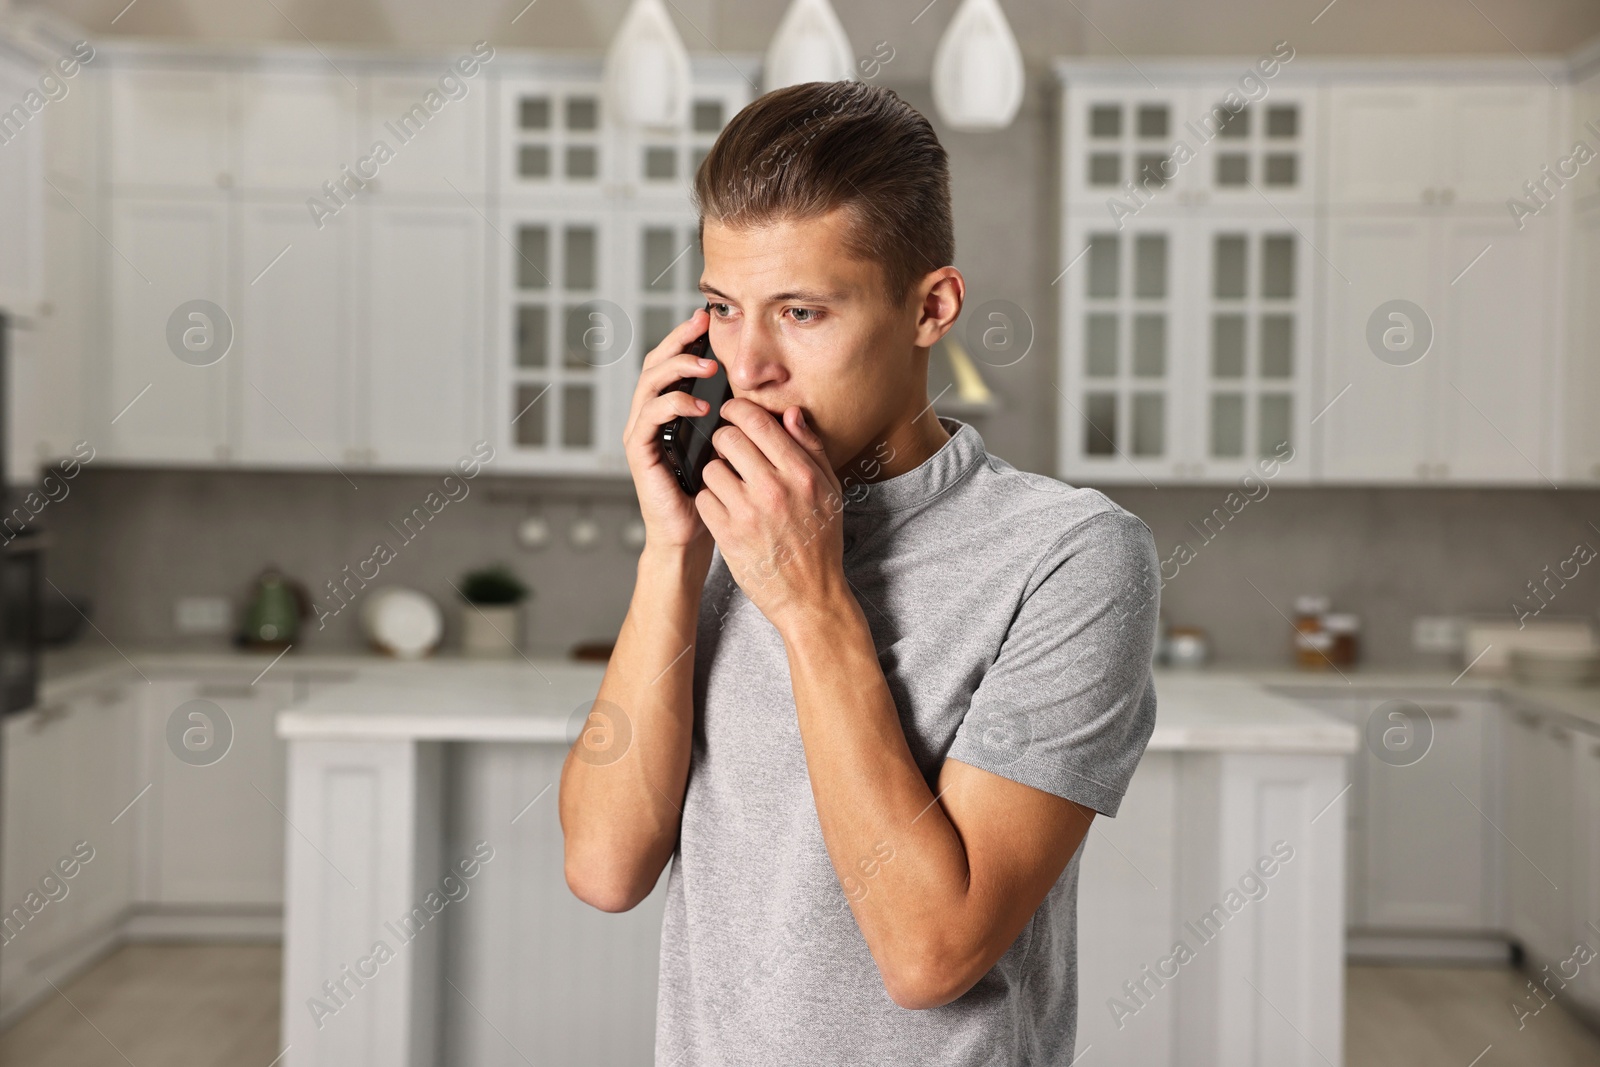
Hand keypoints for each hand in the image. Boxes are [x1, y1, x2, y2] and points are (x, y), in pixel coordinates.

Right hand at [623, 308, 719, 551]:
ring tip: (707, 365)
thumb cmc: (716, 492)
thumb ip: (739, 418)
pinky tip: (698, 404)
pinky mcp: (640, 451)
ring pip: (649, 383)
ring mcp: (642, 432)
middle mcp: (651, 415)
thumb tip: (767, 391)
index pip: (675, 362)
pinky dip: (673, 403)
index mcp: (672, 410)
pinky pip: (650, 416)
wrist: (694, 535)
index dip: (687, 337)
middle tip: (702, 325)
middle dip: (679, 340)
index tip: (708, 317)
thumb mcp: (733, 446)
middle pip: (656, 363)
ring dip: (678, 367)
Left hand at [694, 397, 848, 634]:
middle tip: (727, 450)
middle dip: (722, 440)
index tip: (732, 414)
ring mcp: (748, 513)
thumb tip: (789, 413)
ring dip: (714, 472)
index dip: (737, 410)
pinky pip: (702, 499)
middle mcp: (774, 489)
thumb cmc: (820, 541)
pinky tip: (723, 508)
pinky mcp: (727, 535)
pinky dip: (709, 500)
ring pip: (710, 468)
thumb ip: (810, 448)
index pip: (757, 422)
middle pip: (727, 439)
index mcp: (800, 473)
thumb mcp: (829, 491)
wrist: (810, 595)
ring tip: (728, 484)